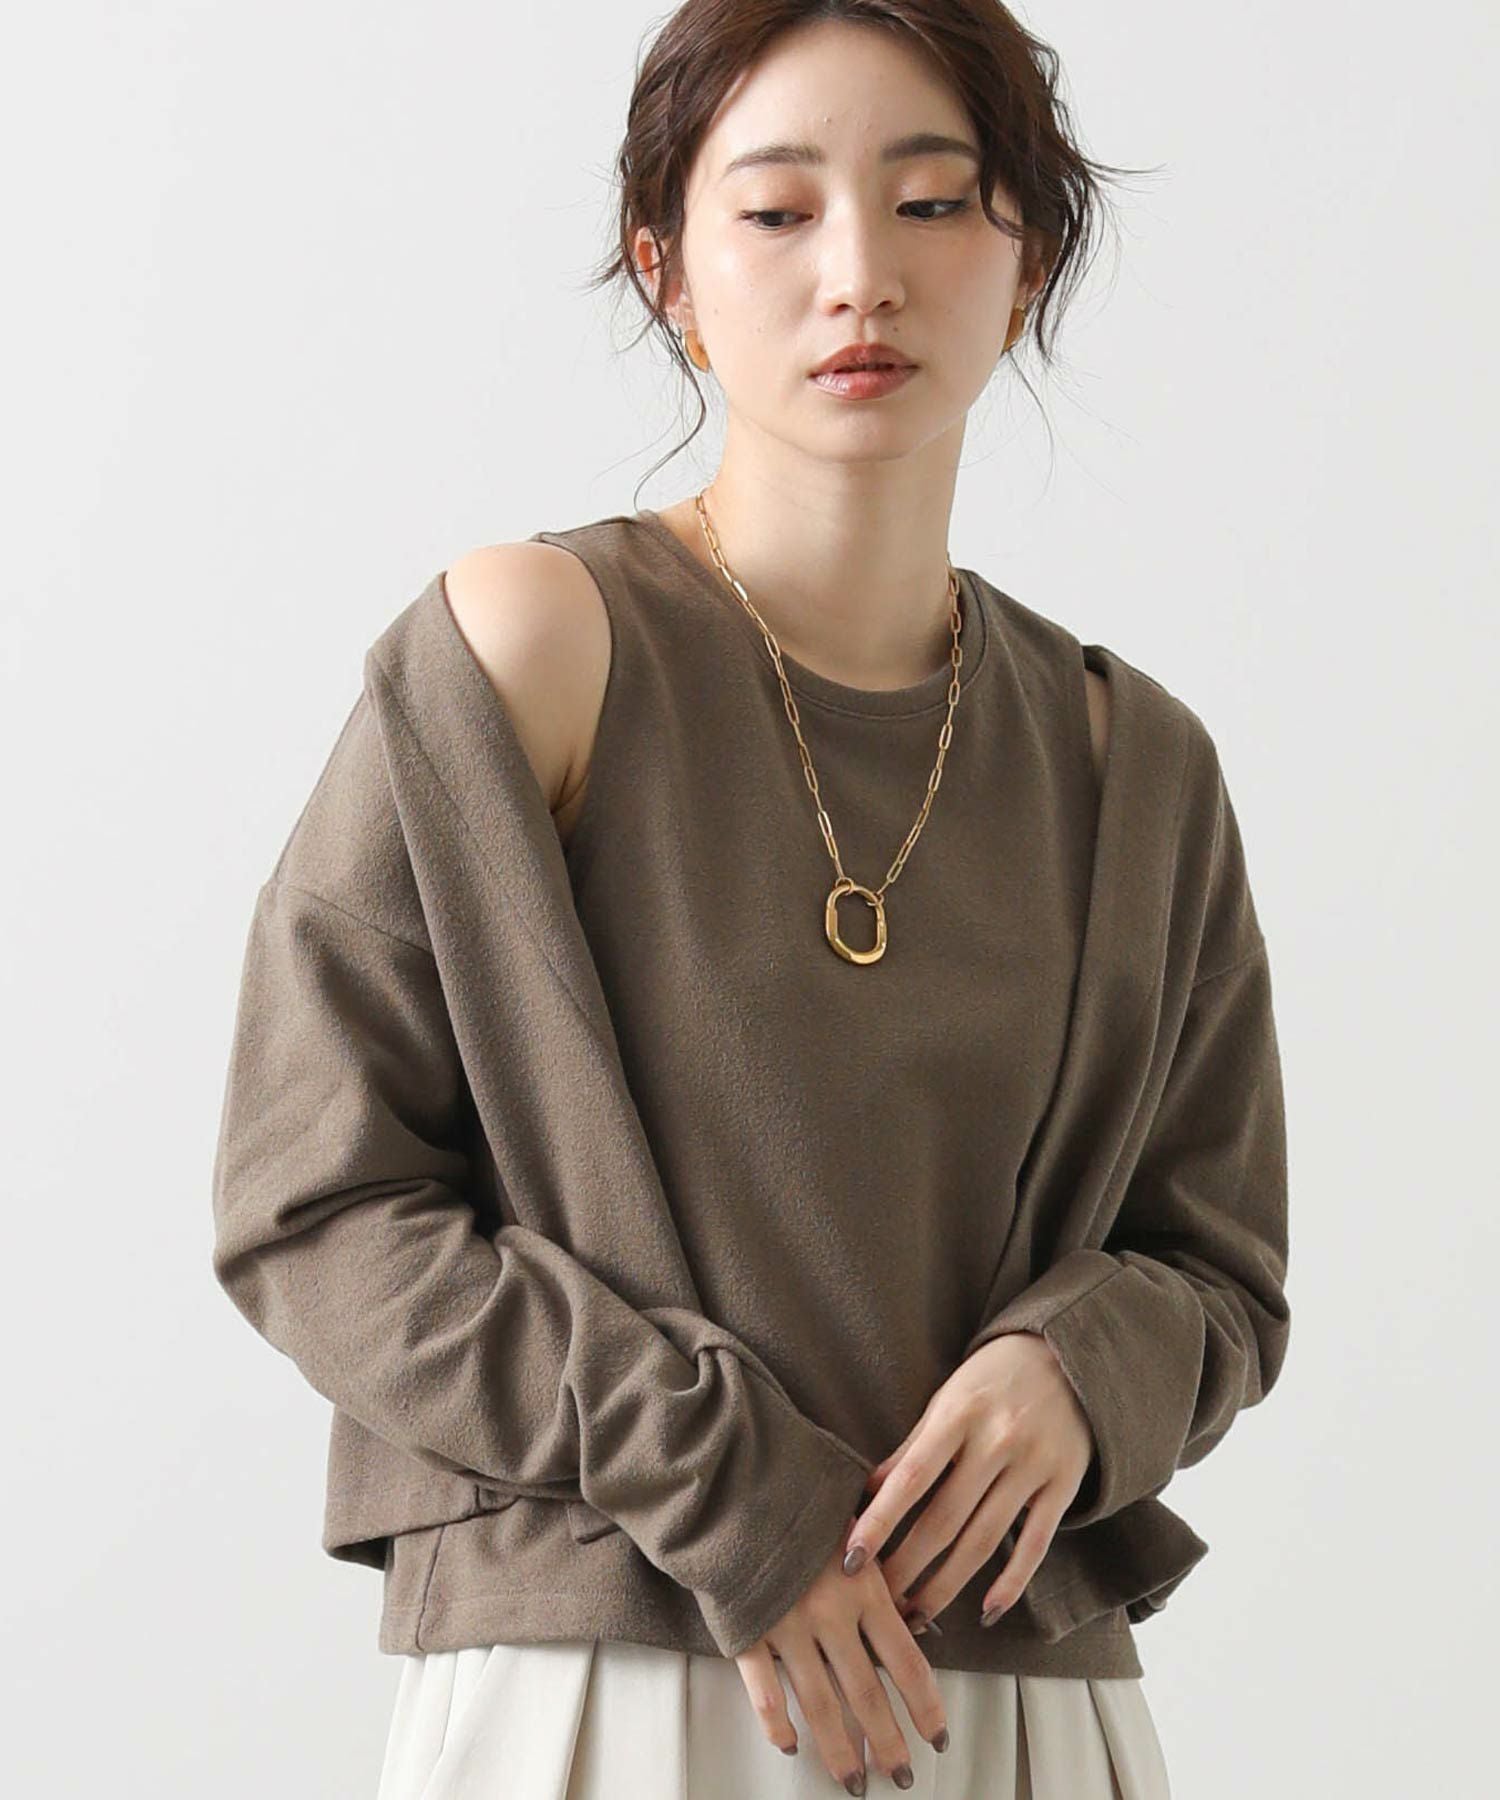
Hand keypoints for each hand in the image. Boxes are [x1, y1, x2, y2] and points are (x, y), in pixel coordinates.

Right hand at [733, 1516, 949, 1791]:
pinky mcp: (748, 1632)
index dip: (926, 1707)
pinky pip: (764, 1692)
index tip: (938, 1738)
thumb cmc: (800, 1495)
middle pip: (868, 1695)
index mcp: (865, 1586)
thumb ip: (878, 1565)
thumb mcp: (854, 1520)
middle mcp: (832, 1614)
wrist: (737, 1482)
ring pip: (821, 1705)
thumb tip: (908, 1610)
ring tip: (853, 1781)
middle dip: (888, 1743)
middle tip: (900, 1776)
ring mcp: (788, 1627)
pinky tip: (789, 1744)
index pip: (908, 1662)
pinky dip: (777, 1724)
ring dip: (840, 1750)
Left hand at [847, 1331, 1094, 1632]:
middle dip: (906, 1568)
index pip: (911, 1478)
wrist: (1066, 1356)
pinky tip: (986, 1612)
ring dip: (946, 1586)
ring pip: (984, 1540)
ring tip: (916, 1616)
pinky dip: (1012, 1582)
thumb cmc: (991, 1378)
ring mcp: (1034, 1465)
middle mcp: (998, 1441)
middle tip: (877, 1606)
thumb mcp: (946, 1399)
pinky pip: (1035, 1544)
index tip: (850, 1560)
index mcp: (960, 1414)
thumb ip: (911, 1447)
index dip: (879, 1522)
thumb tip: (865, 1493)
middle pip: (944, 1519)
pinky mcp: (1064, 1486)